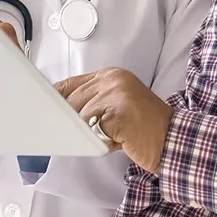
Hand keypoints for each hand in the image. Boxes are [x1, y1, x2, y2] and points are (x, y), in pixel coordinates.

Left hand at [57, 68, 172, 173]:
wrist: (173, 139)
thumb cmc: (143, 128)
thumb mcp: (115, 108)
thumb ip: (92, 104)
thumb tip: (59, 115)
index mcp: (110, 75)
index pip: (68, 85)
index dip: (54, 101)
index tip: (44, 114)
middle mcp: (112, 79)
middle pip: (70, 102)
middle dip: (68, 123)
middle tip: (76, 136)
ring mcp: (116, 93)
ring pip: (78, 118)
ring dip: (85, 134)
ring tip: (106, 138)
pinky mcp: (118, 111)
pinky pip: (91, 131)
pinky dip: (98, 141)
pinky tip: (116, 141)